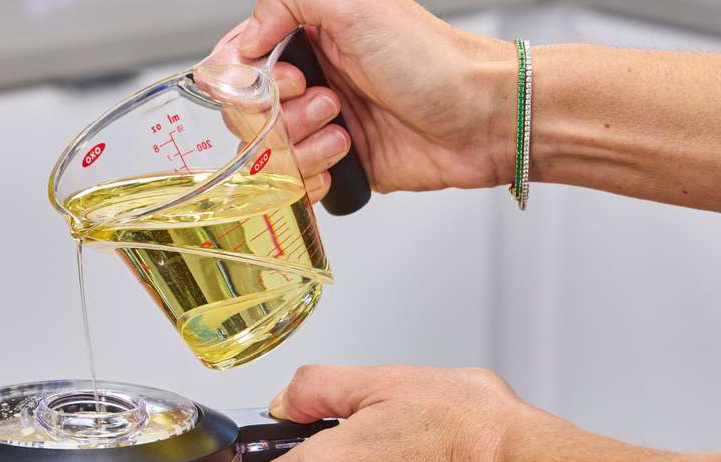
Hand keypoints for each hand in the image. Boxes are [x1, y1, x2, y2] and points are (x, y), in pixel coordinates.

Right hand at [211, 0, 512, 201]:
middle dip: (281, 114)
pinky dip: (312, 177)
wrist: (481, 118)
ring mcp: (320, 125)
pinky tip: (345, 157)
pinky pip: (294, 184)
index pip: (239, 59)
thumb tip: (246, 36)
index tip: (284, 78)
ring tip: (346, 131)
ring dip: (303, 146)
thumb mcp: (359, 6)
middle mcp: (311, 80)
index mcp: (310, 37)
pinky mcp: (335, 165)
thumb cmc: (434, 61)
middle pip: (247, 111)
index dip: (247, 76)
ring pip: (268, 152)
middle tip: (327, 101)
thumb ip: (290, 2)